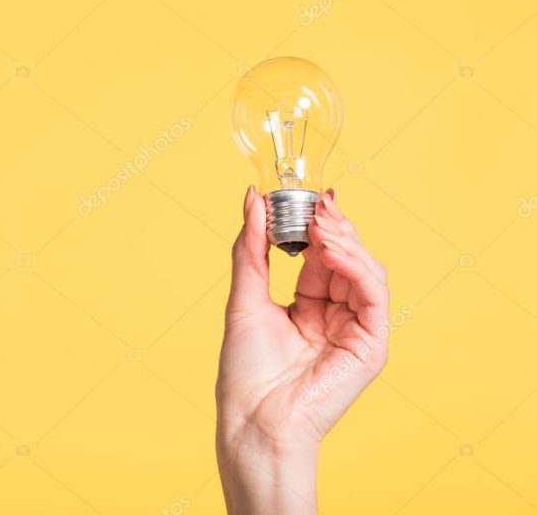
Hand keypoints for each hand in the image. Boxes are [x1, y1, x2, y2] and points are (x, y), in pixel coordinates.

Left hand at [215, 187, 387, 513]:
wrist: (254, 419)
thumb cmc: (246, 370)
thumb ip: (251, 248)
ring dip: (345, 241)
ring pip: (365, 270)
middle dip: (333, 227)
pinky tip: (332, 249)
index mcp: (308, 307)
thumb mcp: (244, 297)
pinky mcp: (370, 345)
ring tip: (321, 222)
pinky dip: (356, 267)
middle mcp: (335, 315)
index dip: (314, 225)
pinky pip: (372, 294)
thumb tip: (252, 198)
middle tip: (316, 203)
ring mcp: (355, 329)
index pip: (321, 255)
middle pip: (346, 258)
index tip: (303, 197)